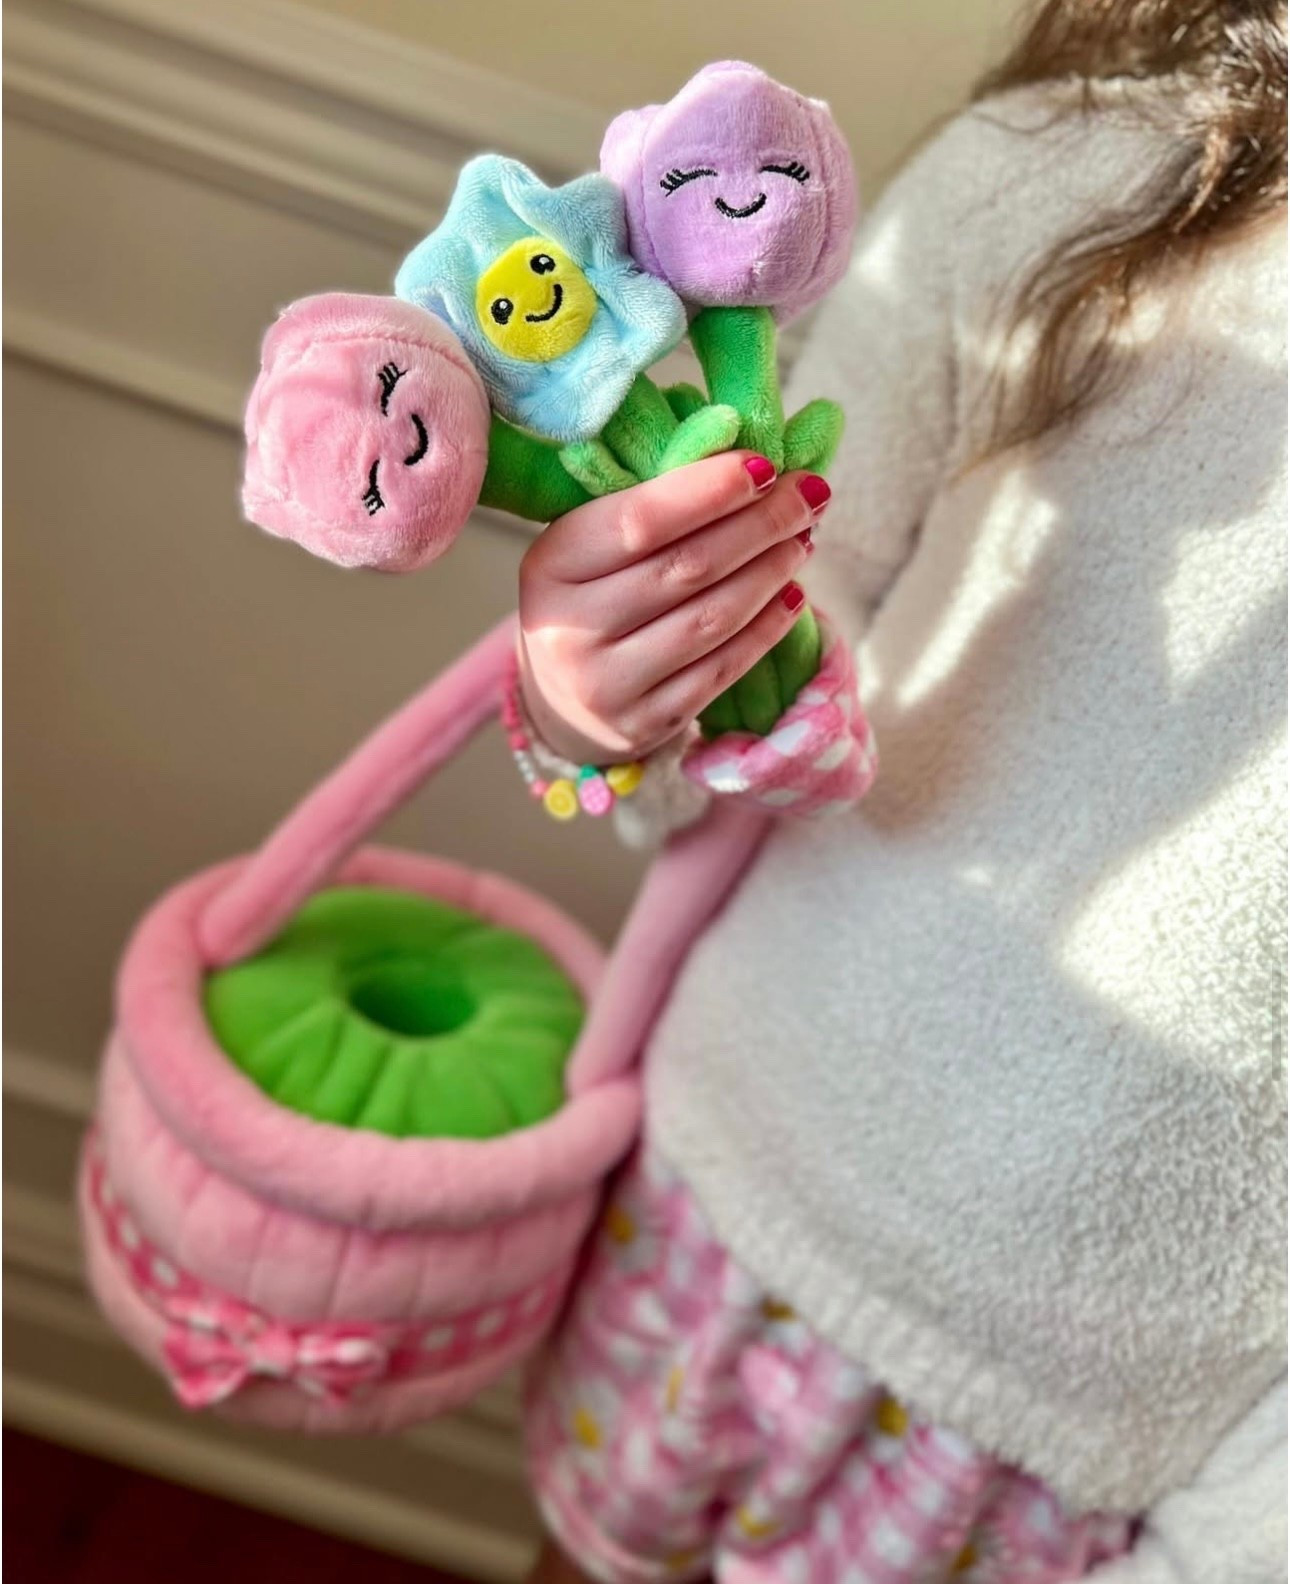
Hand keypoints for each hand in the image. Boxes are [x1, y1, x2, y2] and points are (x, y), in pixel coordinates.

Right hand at [518, 452, 830, 762]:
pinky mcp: (644, 723)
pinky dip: (766, 628)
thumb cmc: (590, 599)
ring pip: (712, 619)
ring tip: (803, 540)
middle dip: (761, 524)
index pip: (640, 522)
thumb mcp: (592, 548)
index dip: (710, 491)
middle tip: (809, 496)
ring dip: (771, 573)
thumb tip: (744, 455)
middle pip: (687, 568)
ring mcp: (607, 683)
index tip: (765, 465)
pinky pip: (721, 669)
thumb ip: (649, 504)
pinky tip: (793, 595)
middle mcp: (570, 628)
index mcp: (551, 565)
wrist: (561, 700)